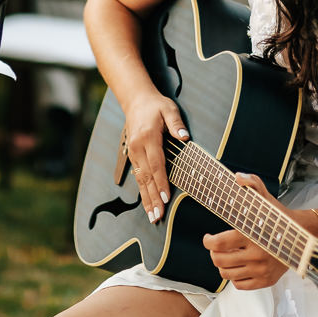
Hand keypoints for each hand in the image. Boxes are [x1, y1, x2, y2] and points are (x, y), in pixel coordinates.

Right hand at [125, 91, 189, 225]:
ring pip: (140, 180)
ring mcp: (133, 152)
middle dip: (153, 198)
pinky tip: (146, 202)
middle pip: (146, 178)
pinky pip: (138, 176)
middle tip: (157, 216)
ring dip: (146, 199)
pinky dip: (142, 191)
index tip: (166, 198)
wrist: (135, 100)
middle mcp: (138, 147)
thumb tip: (184, 136)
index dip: (162, 183)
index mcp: (148, 138)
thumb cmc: (155, 105)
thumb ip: (176, 123)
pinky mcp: (133, 155)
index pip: (156, 165)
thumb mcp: (168, 109)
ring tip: (152, 215)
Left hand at [203, 173, 289, 289]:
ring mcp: (261, 270)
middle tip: (217, 247)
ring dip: (223, 266)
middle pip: (219, 261)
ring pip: (227, 274)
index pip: (219, 244)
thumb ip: (252, 183)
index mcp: (253, 235)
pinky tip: (240, 266)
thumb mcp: (266, 198)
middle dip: (214, 253)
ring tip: (228, 256)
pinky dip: (235, 278)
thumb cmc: (280, 219)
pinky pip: (240, 285)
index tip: (208, 238)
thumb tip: (238, 177)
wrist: (302, 238)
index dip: (208, 242)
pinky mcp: (266, 281)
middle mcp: (257, 255)